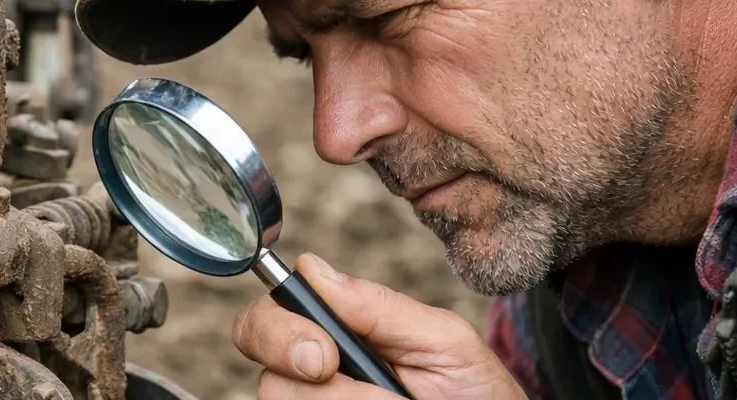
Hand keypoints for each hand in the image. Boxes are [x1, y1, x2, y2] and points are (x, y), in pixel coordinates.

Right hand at [231, 253, 527, 398]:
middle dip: (287, 360)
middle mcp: (317, 368)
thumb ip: (379, 307)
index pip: (277, 307)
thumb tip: (312, 268)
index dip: (280, 327)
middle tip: (330, 375)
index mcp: (342, 327)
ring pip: (277, 397)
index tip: (323, 355)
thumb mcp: (443, 342)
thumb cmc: (475, 391)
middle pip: (260, 355)